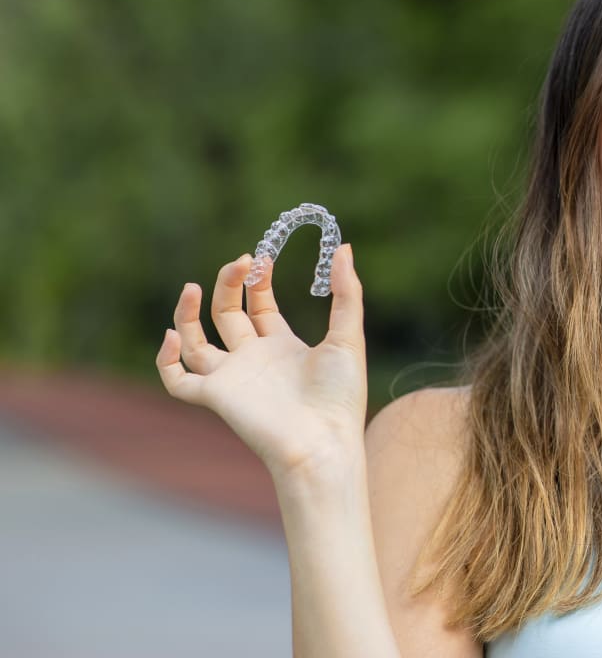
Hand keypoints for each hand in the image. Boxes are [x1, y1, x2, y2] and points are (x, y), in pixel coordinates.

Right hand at [155, 245, 366, 478]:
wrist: (324, 441)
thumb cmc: (340, 396)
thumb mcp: (348, 335)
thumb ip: (347, 292)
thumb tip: (344, 247)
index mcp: (283, 346)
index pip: (259, 305)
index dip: (257, 280)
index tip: (260, 257)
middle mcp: (253, 360)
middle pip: (227, 314)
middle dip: (229, 284)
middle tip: (240, 262)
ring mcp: (232, 378)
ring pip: (195, 342)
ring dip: (187, 313)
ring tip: (190, 286)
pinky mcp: (215, 397)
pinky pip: (177, 380)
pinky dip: (166, 359)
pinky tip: (173, 335)